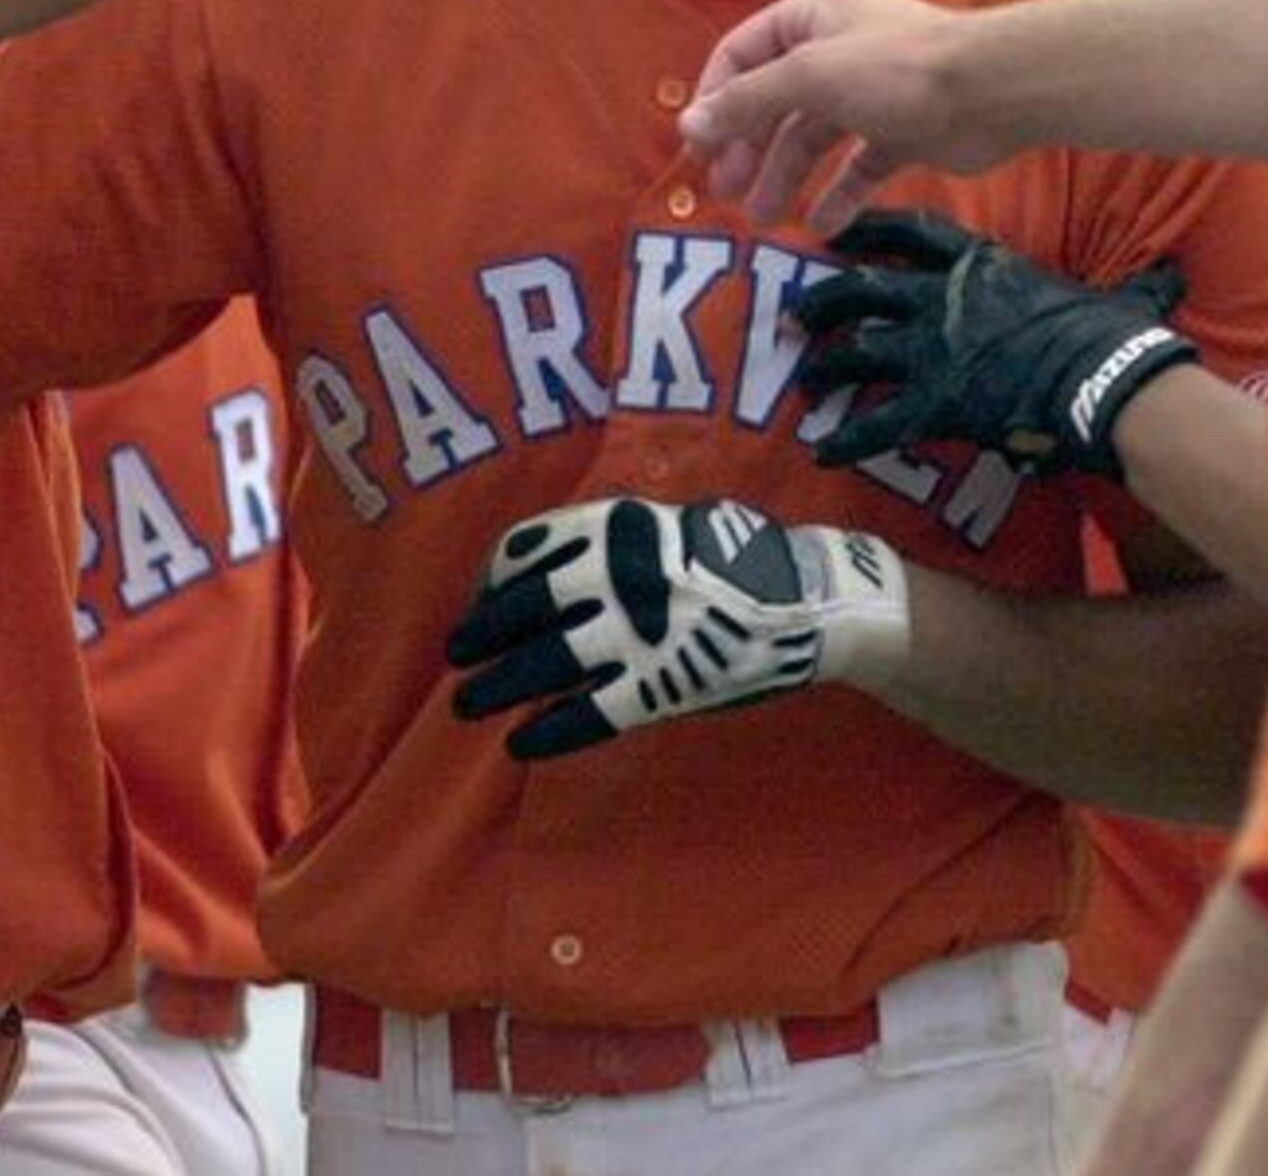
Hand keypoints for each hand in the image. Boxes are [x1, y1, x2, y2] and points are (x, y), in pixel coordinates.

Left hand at [444, 496, 911, 760]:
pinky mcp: (658, 687)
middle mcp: (616, 575)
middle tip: (456, 656)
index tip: (483, 600)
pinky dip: (548, 731)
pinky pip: (588, 714)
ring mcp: (636, 634)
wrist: (811, 600)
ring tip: (467, 705)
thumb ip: (615, 541)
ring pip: (543, 664)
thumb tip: (550, 570)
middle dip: (481, 635)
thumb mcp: (673, 522)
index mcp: (617, 527)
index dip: (494, 580)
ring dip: (496, 686)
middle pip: (523, 609)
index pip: (526, 549)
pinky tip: (522, 744)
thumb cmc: (743, 558)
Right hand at [679, 0, 1006, 237]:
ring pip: (812, 137)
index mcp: (809, 18)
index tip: (698, 151)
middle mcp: (835, 50)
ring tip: (764, 219)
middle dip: (747, 148)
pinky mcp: (902, 131)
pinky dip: (839, 193)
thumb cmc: (895, 68)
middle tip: (727, 194)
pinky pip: (857, 165)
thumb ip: (747, 101)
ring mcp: (870, 92)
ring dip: (786, 176)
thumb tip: (688, 125)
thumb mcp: (809, 75)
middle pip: (773, 101)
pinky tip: (823, 226)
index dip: (715, 101)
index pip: (740, 55)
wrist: (991, 90)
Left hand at [791, 209, 1198, 476]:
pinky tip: (821, 454)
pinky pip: (874, 423)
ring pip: (855, 350)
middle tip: (798, 314)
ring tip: (805, 382)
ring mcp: (934, 348)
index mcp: (983, 264)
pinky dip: (844, 440)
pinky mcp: (935, 403)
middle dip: (823, 299)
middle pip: (862, 287)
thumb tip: (1180, 274)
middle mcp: (944, 298)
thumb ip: (1138, 285)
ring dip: (824, 367)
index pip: (912, 232)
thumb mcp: (1126, 295)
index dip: (869, 228)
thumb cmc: (1119, 337)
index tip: (837, 231)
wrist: (1109, 382)